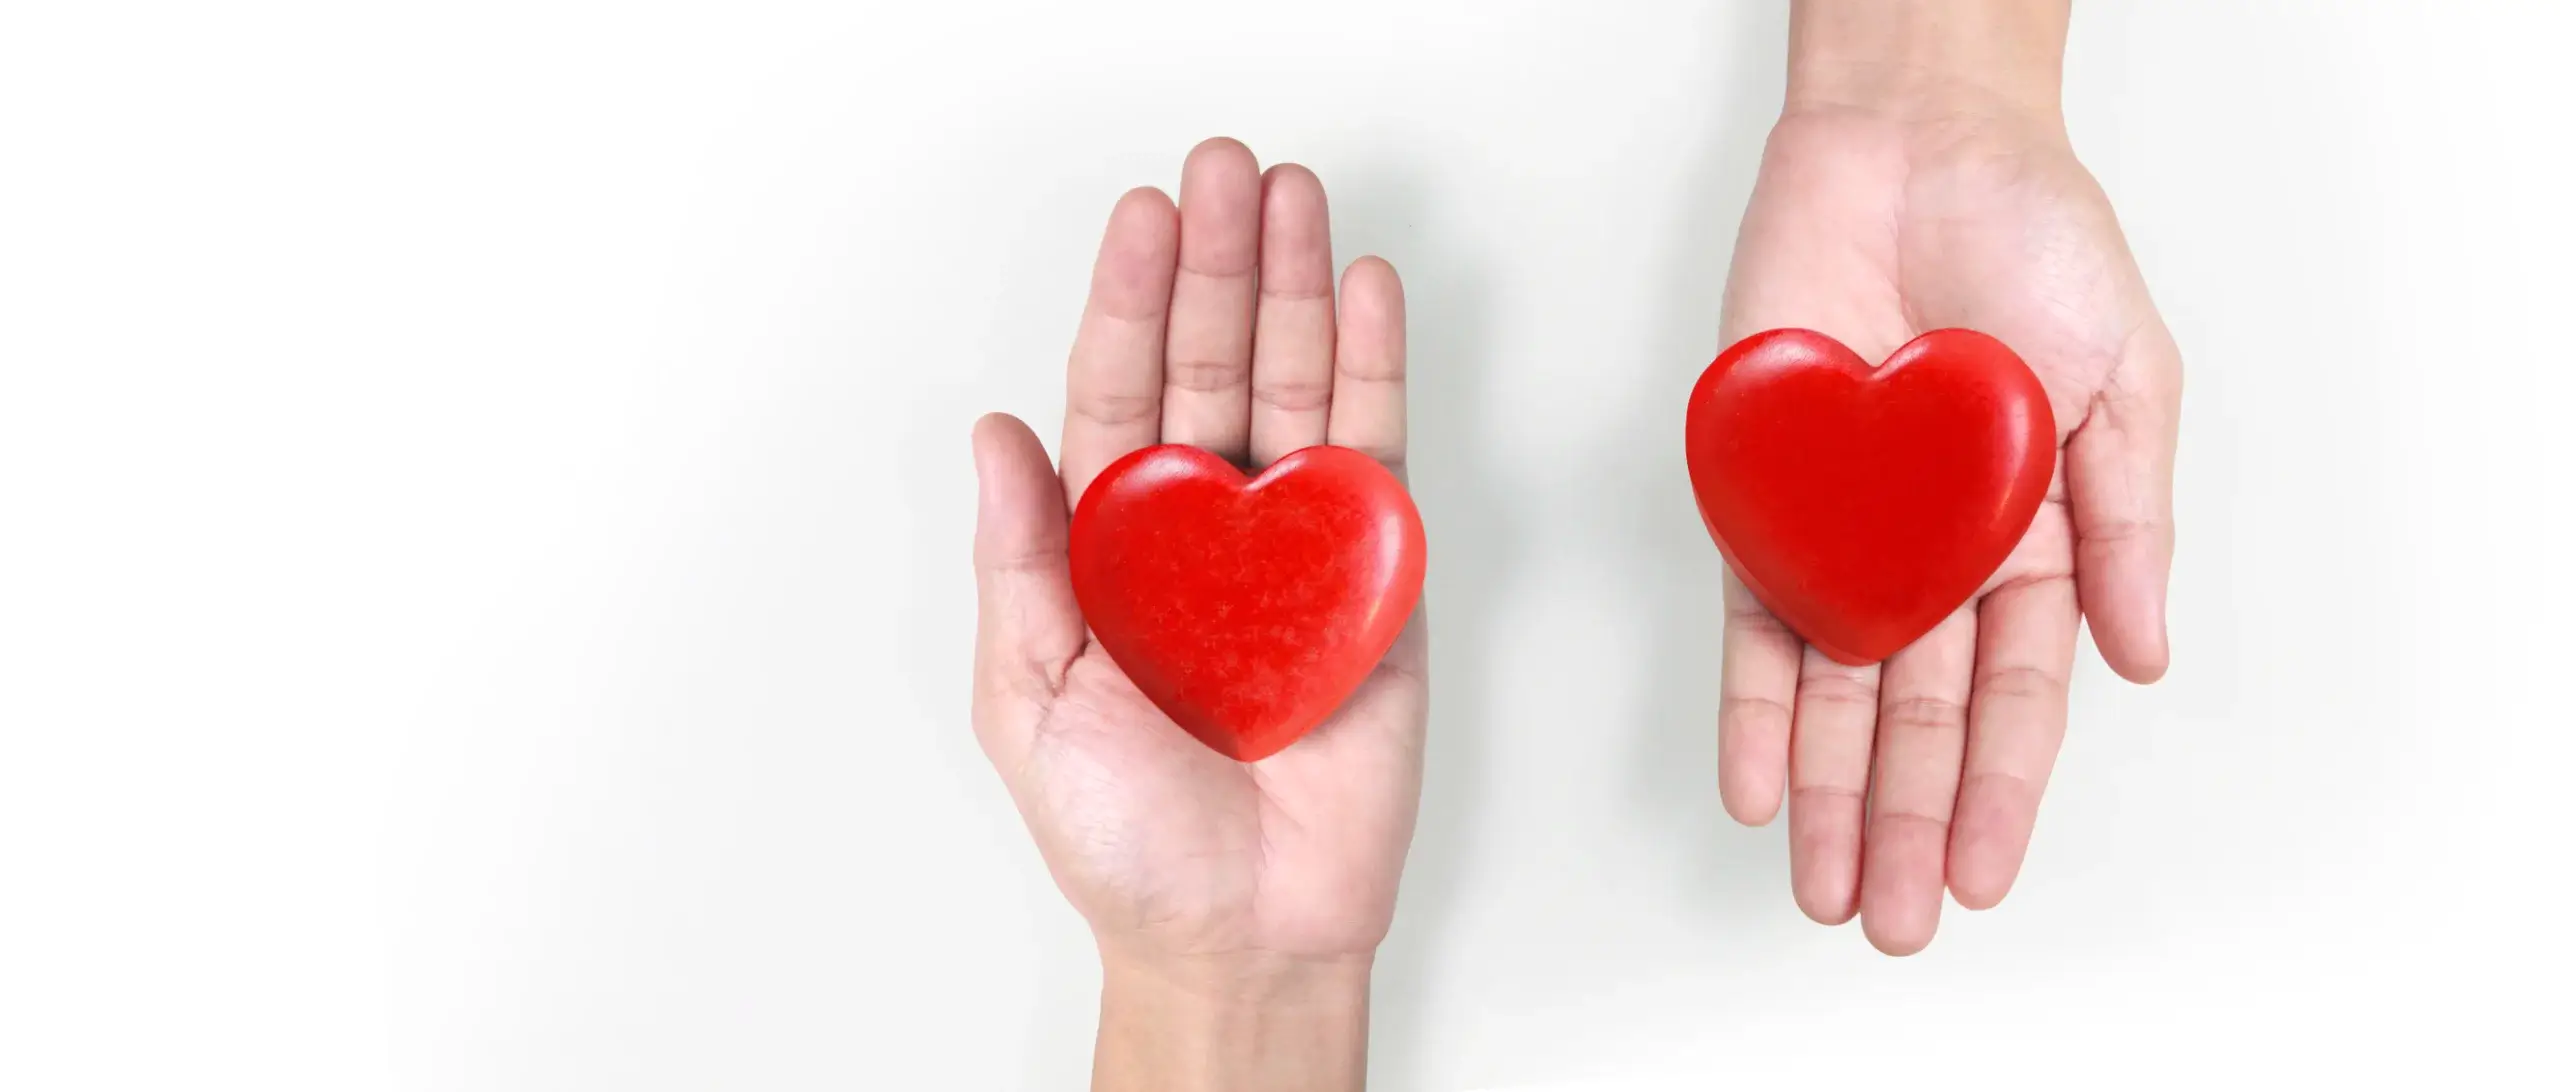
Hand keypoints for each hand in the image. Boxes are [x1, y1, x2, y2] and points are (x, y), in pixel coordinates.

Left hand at [970, 137, 1419, 1086]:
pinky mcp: (1374, 579)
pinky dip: (1373, 371)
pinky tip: (1362, 294)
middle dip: (1216, 265)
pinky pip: (1373, 457)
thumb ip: (1020, 564)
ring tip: (1293, 197)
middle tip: (1225, 169)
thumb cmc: (1126, 840)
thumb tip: (991, 433)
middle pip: (1209, 367)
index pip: (1117, 394)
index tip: (1141, 216)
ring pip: (1292, 389)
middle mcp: (1200, 532)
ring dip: (1293, 289)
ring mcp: (1291, 547)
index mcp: (1110, 551)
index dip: (1128, 303)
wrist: (1246, 932)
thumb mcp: (1031, 699)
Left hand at [1714, 6, 2182, 954]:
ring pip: (1831, 693)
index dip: (1996, 788)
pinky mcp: (1765, 496)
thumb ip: (2127, 520)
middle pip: (1914, 717)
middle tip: (1889, 918)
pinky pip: (1750, 617)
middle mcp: (1936, 553)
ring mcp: (1846, 531)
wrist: (1917, 145)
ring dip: (1824, 794)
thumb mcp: (2126, 378)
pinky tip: (1752, 784)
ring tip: (1819, 886)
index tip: (1978, 874)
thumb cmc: (2034, 241)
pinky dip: (1750, 704)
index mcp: (2034, 538)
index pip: (2015, 694)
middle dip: (1901, 822)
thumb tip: (2142, 657)